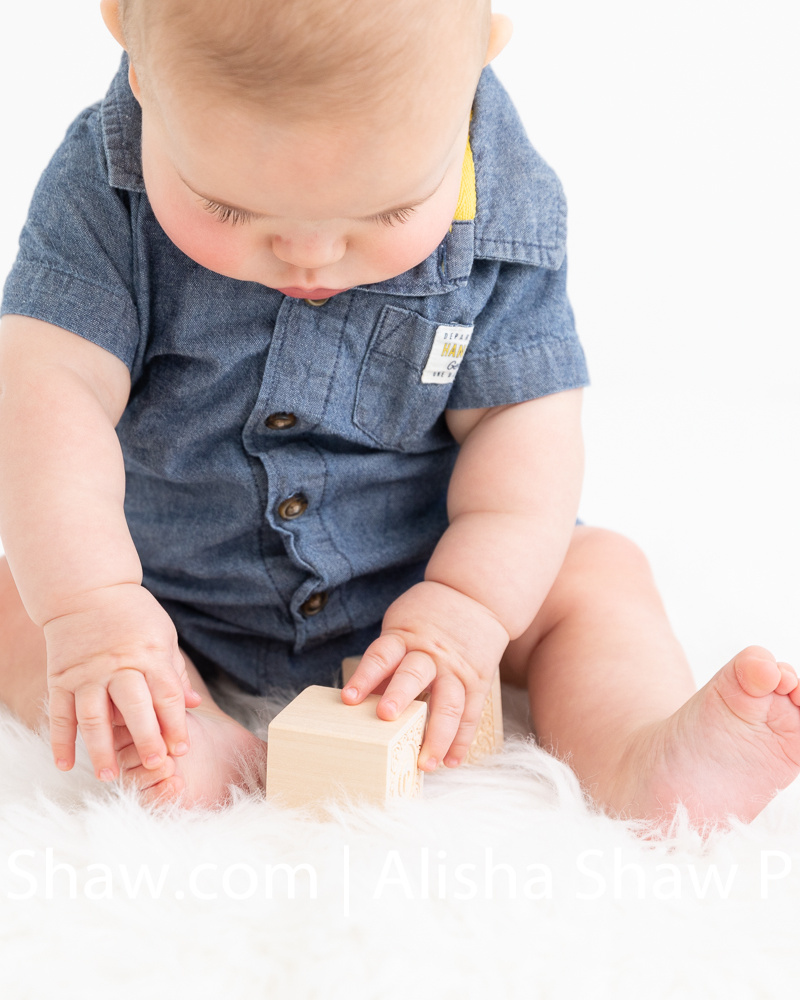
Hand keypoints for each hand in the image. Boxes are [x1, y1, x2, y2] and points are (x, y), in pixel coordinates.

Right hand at [42, 583, 202, 781]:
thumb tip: (194, 704)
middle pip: (134, 708)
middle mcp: (118, 666)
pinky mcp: (61, 677)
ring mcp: (87, 674)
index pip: (166, 695)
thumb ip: (175, 672)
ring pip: (94, 717)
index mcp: (149, 655)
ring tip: (109, 777)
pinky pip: (60, 713)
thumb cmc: (133, 613)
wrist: (87, 588)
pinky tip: (64, 765)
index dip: (175, 724)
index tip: (182, 750)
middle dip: (146, 738)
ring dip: (100, 749)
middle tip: (154, 766)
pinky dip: (60, 740)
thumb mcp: (163, 635)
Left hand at [342, 581, 509, 770]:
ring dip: (437, 735)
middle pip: (415, 675)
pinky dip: (462, 739)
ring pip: (449, 702)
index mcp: (405, 637)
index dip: (365, 676)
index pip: (382, 655)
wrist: (475, 595)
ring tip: (425, 763)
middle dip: (400, 697)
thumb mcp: (401, 626)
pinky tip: (451, 760)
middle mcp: (432, 654)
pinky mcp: (478, 680)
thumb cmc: (428, 616)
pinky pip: (471, 713)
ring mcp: (457, 668)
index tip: (349, 698)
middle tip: (386, 718)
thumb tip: (362, 703)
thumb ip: (387, 661)